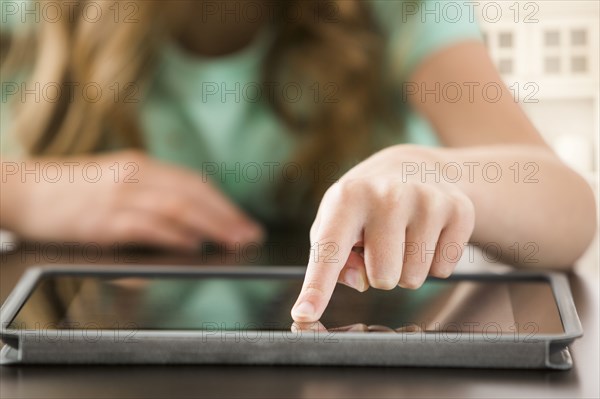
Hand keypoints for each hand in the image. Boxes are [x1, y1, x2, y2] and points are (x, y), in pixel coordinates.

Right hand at [6, 150, 261, 249]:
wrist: (19, 190)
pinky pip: (147, 226)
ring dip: (212, 226)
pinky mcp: (102, 219)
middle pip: (193, 193)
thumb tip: (184, 233)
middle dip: (227, 216)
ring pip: (177, 207)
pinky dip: (174, 235)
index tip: (245, 221)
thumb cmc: (68, 193)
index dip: (224, 203)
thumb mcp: (113, 186)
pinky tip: (194, 245)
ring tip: (234, 242)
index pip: (193, 183)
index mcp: (140, 167)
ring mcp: (118, 196)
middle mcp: (134, 176)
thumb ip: (146, 203)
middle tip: (251, 235)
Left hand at [291, 145, 474, 321]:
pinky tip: (427, 233)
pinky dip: (433, 262)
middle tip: (382, 244)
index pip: (330, 251)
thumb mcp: (336, 220)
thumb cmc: (365, 204)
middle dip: (380, 272)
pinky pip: (443, 271)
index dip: (317, 287)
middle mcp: (388, 196)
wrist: (415, 167)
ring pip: (413, 278)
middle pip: (382, 279)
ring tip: (403, 237)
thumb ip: (331, 255)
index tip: (303, 313)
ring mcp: (427, 201)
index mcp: (348, 198)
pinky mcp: (459, 211)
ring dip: (406, 268)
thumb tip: (358, 281)